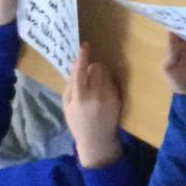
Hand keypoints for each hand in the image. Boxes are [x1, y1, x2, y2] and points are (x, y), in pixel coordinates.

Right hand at [63, 46, 122, 168]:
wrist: (97, 141)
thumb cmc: (78, 123)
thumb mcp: (67, 105)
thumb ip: (70, 84)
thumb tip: (75, 63)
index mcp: (79, 98)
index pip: (80, 72)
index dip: (82, 57)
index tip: (85, 45)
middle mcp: (96, 95)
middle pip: (97, 67)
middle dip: (92, 68)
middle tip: (88, 77)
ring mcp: (109, 96)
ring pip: (106, 72)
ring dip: (101, 74)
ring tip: (96, 88)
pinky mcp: (119, 98)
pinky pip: (113, 81)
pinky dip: (108, 83)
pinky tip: (103, 95)